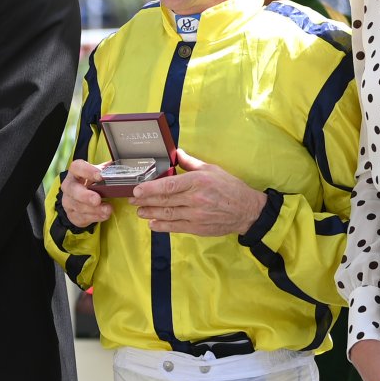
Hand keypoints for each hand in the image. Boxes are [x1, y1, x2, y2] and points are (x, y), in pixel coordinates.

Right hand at [60, 159, 111, 226]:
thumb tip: (122, 165)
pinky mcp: (72, 215)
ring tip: (108, 210)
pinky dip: (94, 217)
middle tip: (97, 199)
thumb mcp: (100, 175)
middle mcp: (69, 186)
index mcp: (75, 172)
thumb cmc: (95, 184)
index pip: (77, 167)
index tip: (100, 176)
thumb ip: (109, 170)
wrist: (86, 200)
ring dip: (94, 209)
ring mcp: (68, 202)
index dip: (87, 171)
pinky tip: (104, 215)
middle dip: (85, 195)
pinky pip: (81, 217)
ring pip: (78, 206)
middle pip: (72, 189)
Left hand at [129, 149, 266, 235]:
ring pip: (167, 214)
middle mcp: (195, 199)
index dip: (150, 188)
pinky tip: (152, 224)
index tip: (137, 189)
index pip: (169, 185)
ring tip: (139, 211)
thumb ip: (191, 163)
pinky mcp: (198, 228)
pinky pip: (175, 227)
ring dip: (150, 213)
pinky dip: (162, 226)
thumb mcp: (212, 169)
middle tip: (133, 200)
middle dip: (145, 200)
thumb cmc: (230, 188)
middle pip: (164, 200)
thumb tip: (177, 153)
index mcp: (198, 181)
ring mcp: (196, 215)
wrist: (247, 211)